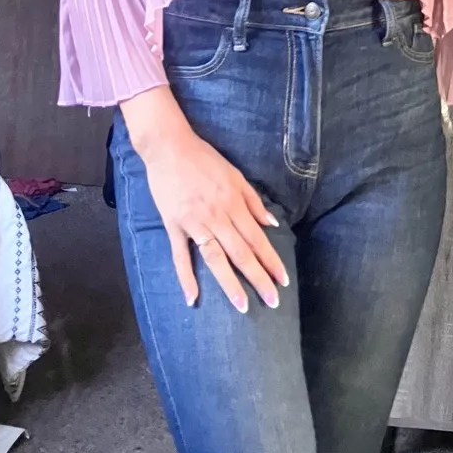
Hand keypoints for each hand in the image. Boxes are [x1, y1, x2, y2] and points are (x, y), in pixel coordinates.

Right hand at [143, 128, 288, 312]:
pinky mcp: (174, 225)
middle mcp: (218, 216)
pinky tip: (193, 298)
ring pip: (216, 258)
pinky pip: (180, 255)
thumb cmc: (204, 159)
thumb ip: (254, 202)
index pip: (257, 239)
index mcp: (234, 204)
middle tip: (272, 302)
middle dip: (258, 278)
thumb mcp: (236, 175)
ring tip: (242, 306)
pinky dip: (186, 277)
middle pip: (241, 253)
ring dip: (230, 283)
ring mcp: (195, 223)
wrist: (169, 147)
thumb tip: (272, 224)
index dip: (271, 261)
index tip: (283, 281)